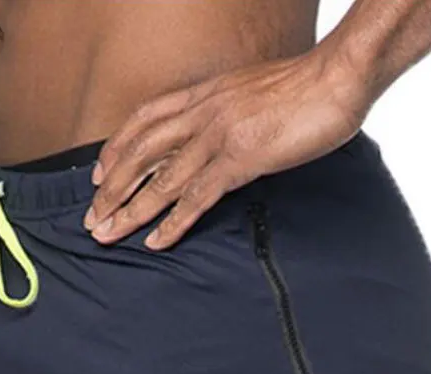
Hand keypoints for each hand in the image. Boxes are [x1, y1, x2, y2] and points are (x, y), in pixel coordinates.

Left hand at [84, 48, 366, 248]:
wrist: (338, 76)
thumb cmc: (303, 86)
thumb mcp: (249, 92)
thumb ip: (225, 112)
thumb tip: (215, 136)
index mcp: (203, 94)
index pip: (143, 121)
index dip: (116, 149)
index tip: (99, 175)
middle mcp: (202, 113)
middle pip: (140, 153)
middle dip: (111, 189)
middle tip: (92, 218)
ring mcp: (219, 135)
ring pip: (161, 179)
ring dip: (130, 211)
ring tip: (107, 235)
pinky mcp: (241, 158)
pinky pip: (197, 197)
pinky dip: (173, 222)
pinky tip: (156, 241)